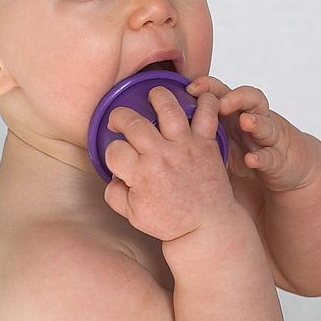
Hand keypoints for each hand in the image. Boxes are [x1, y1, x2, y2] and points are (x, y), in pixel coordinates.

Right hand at [103, 85, 235, 240]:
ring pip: (168, 108)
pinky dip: (205, 101)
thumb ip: (115, 194)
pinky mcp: (206, 143)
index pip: (114, 150)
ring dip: (157, 97)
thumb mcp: (133, 215)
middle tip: (122, 121)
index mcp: (141, 175)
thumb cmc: (172, 221)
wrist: (206, 225)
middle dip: (121, 117)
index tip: (119, 156)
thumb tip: (113, 175)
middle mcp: (161, 156)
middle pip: (133, 122)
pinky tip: (196, 95)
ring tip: (153, 97)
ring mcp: (185, 147)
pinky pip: (207, 114)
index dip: (112, 150)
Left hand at [186, 76, 318, 192]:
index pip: (223, 92)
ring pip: (265, 123)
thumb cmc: (251, 149)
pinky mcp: (281, 158)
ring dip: (255, 122)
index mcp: (236, 114)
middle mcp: (254, 120)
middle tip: (220, 102)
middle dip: (234, 97)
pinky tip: (252, 159)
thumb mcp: (224, 140)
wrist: (289, 166)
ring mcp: (270, 138)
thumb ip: (201, 132)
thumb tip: (162, 131)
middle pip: (248, 99)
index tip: (191, 87)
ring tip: (245, 121)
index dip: (210, 86)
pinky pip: (272, 156)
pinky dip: (263, 157)